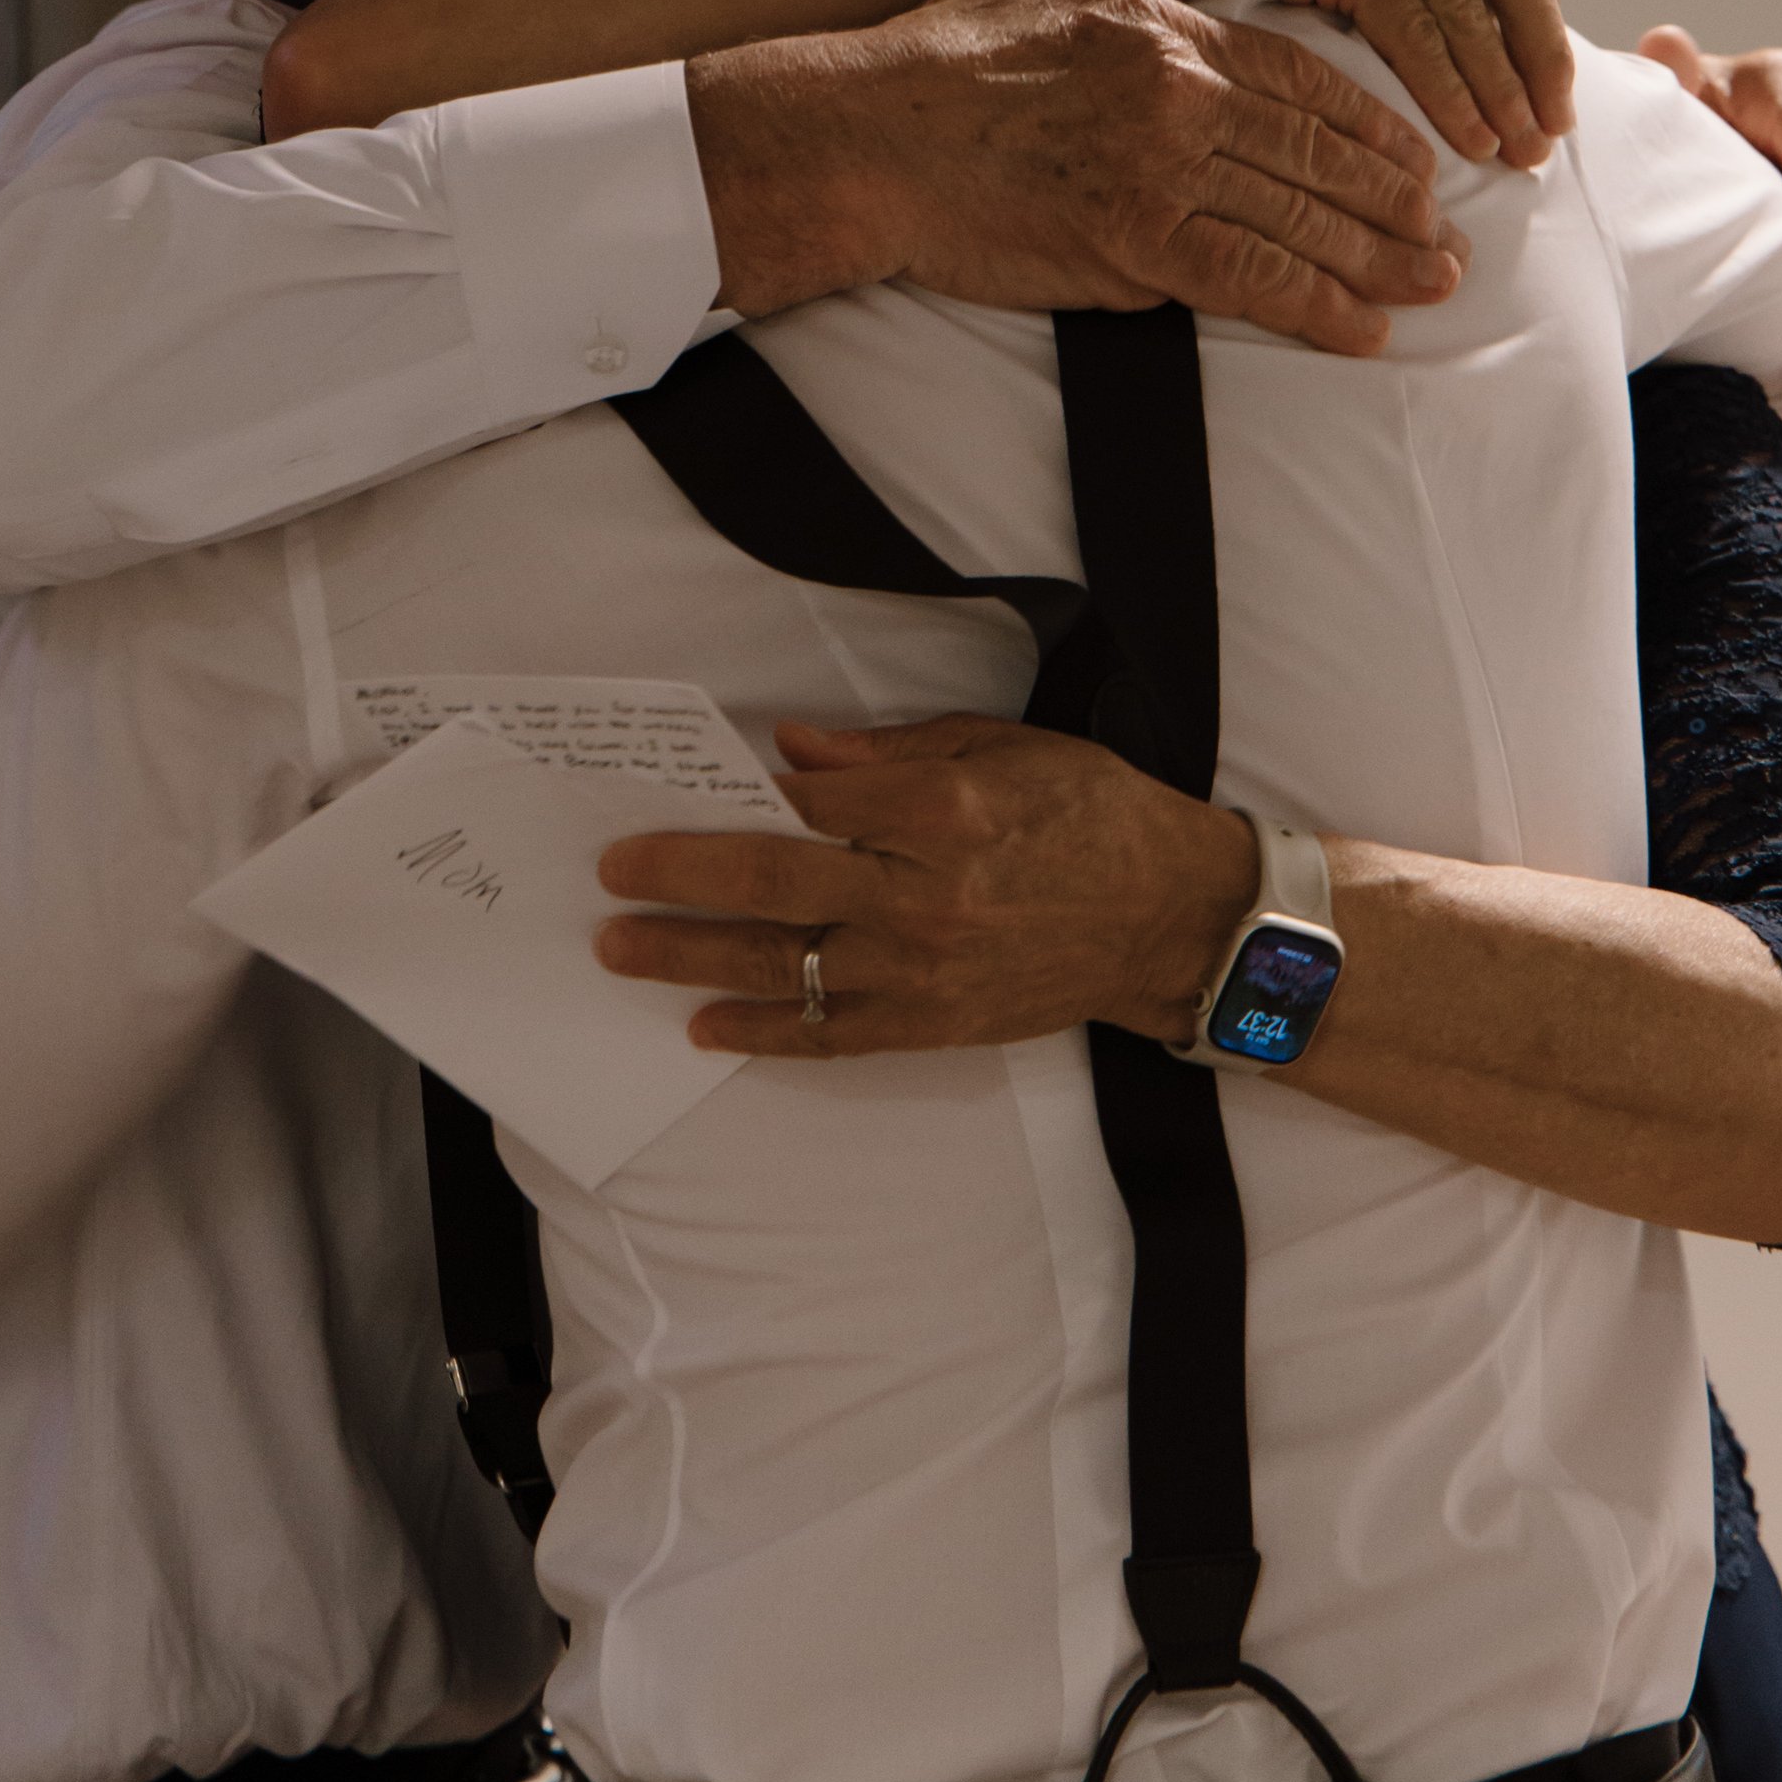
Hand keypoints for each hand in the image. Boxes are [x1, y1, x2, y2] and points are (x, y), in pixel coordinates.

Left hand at [594, 715, 1257, 1055]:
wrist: (1170, 918)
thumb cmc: (1090, 813)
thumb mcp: (999, 746)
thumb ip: (887, 754)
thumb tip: (790, 753)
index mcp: (943, 808)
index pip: (807, 806)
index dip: (729, 803)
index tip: (666, 798)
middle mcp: (925, 893)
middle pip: (775, 883)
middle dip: (679, 878)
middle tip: (610, 874)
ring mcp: (926, 970)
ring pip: (786, 967)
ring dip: (692, 959)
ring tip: (622, 950)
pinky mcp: (935, 1024)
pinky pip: (830, 1035)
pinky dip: (763, 1033)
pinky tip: (706, 1025)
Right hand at [687, 0, 1467, 353]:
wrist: (868, 138)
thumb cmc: (935, 59)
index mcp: (1164, 27)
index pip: (1303, 75)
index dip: (1371, 122)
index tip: (1412, 156)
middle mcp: (1181, 95)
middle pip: (1320, 151)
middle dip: (1397, 199)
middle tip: (1447, 232)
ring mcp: (1164, 171)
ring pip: (1304, 218)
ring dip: (1380, 259)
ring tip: (1431, 284)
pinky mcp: (1136, 245)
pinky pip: (1256, 282)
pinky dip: (1319, 309)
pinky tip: (1364, 329)